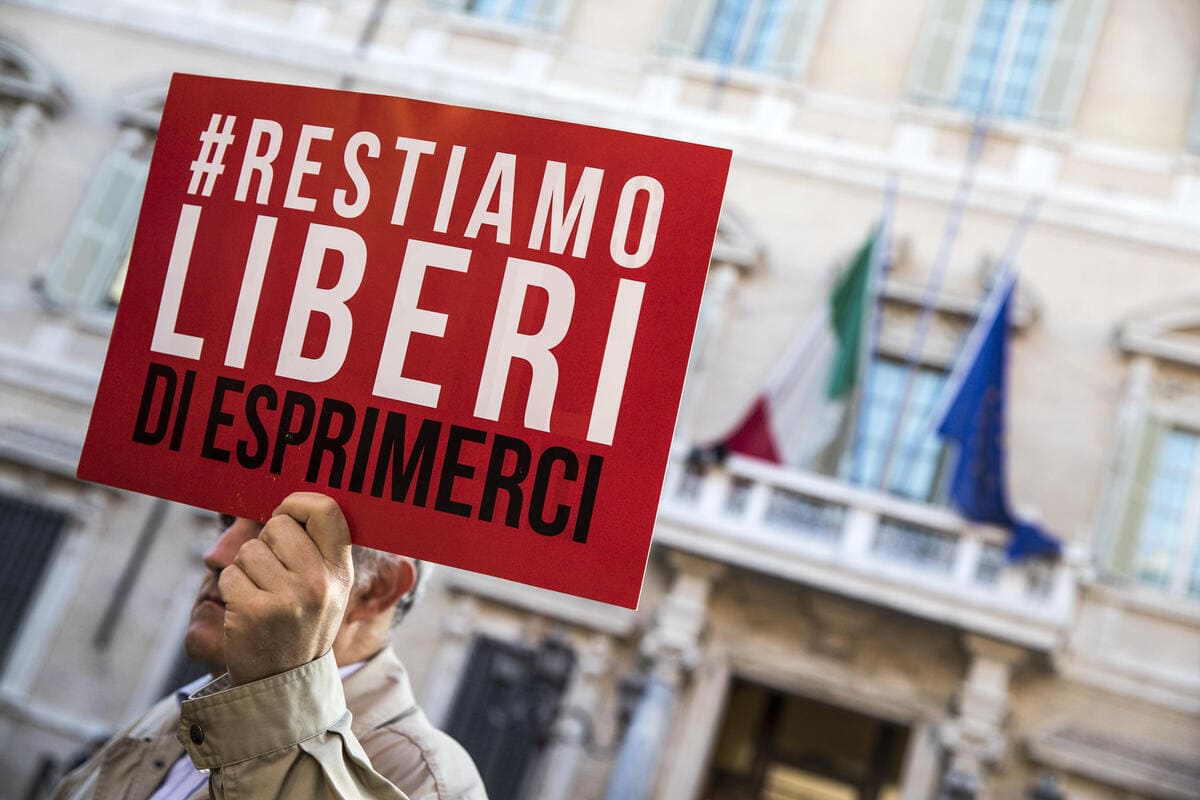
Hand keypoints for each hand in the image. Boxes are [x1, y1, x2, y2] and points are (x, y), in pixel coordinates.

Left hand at [219, 492, 354, 685]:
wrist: (286, 682)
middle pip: (278, 524)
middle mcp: (319, 582)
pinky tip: (247, 611)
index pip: (325, 510)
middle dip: (266, 543)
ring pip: (248, 550)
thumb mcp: (328, 589)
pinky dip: (231, 590)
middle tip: (273, 574)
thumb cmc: (301, 624)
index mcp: (340, 570)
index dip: (298, 503)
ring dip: (246, 570)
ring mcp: (287, 598)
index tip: (286, 515)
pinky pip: (229, 575)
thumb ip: (317, 549)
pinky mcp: (254, 612)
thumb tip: (287, 507)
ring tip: (262, 596)